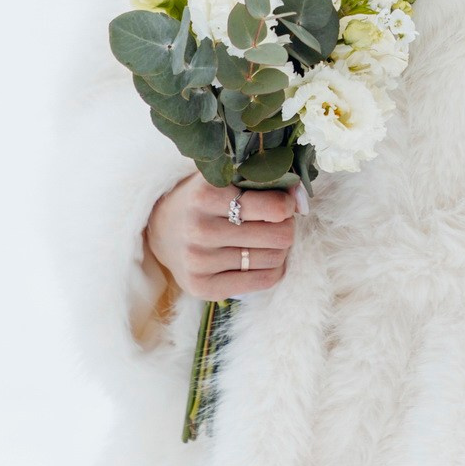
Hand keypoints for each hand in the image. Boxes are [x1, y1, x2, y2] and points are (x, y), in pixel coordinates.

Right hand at [144, 173, 296, 299]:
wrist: (161, 229)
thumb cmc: (204, 198)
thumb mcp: (226, 178)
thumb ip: (264, 180)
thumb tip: (303, 199)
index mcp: (206, 194)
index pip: (273, 208)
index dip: (287, 204)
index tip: (283, 203)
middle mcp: (199, 228)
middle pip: (278, 236)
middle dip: (286, 228)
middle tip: (278, 223)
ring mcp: (199, 261)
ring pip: (273, 259)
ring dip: (279, 249)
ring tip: (267, 239)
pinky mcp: (202, 287)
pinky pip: (262, 282)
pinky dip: (273, 270)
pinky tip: (262, 259)